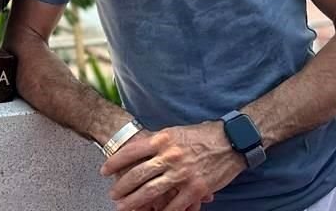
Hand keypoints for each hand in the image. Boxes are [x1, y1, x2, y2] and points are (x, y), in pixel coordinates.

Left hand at [101, 121, 244, 210]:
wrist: (231, 141)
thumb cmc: (202, 135)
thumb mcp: (175, 132)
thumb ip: (158, 142)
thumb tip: (139, 148)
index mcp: (163, 139)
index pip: (132, 151)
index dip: (115, 162)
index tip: (104, 170)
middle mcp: (170, 156)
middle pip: (138, 174)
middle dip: (122, 186)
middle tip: (113, 194)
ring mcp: (183, 173)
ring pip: (152, 191)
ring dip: (135, 201)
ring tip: (123, 207)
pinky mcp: (196, 188)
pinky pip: (174, 205)